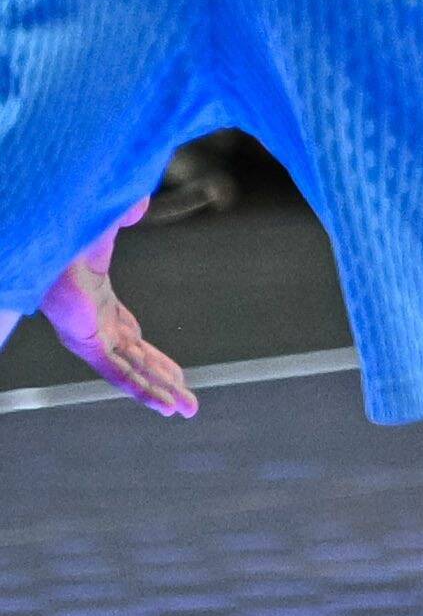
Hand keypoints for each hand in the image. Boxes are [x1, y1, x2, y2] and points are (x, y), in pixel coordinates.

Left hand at [40, 202, 191, 418]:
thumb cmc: (63, 235)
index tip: (175, 374)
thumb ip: (122, 216)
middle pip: (138, 362)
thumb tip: (136, 204)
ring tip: (186, 412)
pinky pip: (119, 373)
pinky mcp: (86, 343)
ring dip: (160, 394)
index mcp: (99, 308)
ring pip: (132, 373)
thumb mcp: (104, 228)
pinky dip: (143, 390)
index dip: (155, 360)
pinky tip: (163, 406)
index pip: (133, 341)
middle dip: (165, 383)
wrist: (41, 241)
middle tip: (188, 404)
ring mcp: (92, 338)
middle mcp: (97, 328)